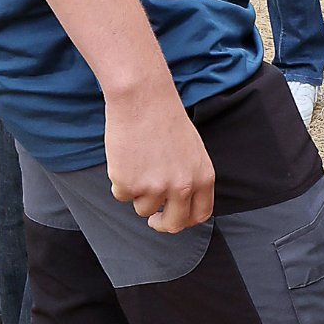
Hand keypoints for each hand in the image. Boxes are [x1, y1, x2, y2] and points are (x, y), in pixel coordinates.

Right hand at [104, 79, 214, 232]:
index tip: (174, 219)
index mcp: (203, 177)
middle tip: (153, 219)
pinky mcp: (129, 185)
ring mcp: (156, 188)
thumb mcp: (192, 151)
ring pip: (143, 208)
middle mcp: (182, 187)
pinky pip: (122, 195)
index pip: (201, 214)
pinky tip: (125, 158)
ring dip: (138, 193)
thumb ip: (190, 177)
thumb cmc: (165, 118)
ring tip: (137, 163)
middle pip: (174, 224)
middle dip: (162, 224)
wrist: (142, 99)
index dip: (186, 220)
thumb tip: (180, 201)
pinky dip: (120, 181)